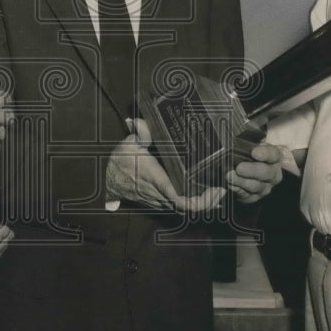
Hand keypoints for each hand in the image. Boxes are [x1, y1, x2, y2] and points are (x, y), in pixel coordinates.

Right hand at [105, 118, 224, 212]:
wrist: (107, 180)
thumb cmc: (119, 163)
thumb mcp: (128, 144)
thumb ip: (139, 132)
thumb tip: (139, 120)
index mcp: (157, 180)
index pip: (181, 200)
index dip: (200, 201)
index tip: (214, 191)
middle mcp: (160, 194)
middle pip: (189, 209)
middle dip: (209, 202)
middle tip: (223, 187)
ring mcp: (160, 200)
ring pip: (186, 209)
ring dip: (203, 204)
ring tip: (218, 190)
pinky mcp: (159, 201)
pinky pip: (180, 207)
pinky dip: (195, 203)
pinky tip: (206, 195)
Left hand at [226, 142, 282, 203]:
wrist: (252, 167)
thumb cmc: (251, 153)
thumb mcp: (253, 145)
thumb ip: (249, 144)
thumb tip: (237, 141)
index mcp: (275, 158)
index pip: (273, 154)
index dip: (264, 153)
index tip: (254, 152)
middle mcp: (273, 174)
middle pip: (265, 173)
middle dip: (251, 170)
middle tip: (239, 168)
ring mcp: (265, 187)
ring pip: (255, 186)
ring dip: (241, 182)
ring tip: (229, 176)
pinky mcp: (254, 197)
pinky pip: (247, 196)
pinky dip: (237, 190)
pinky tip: (230, 185)